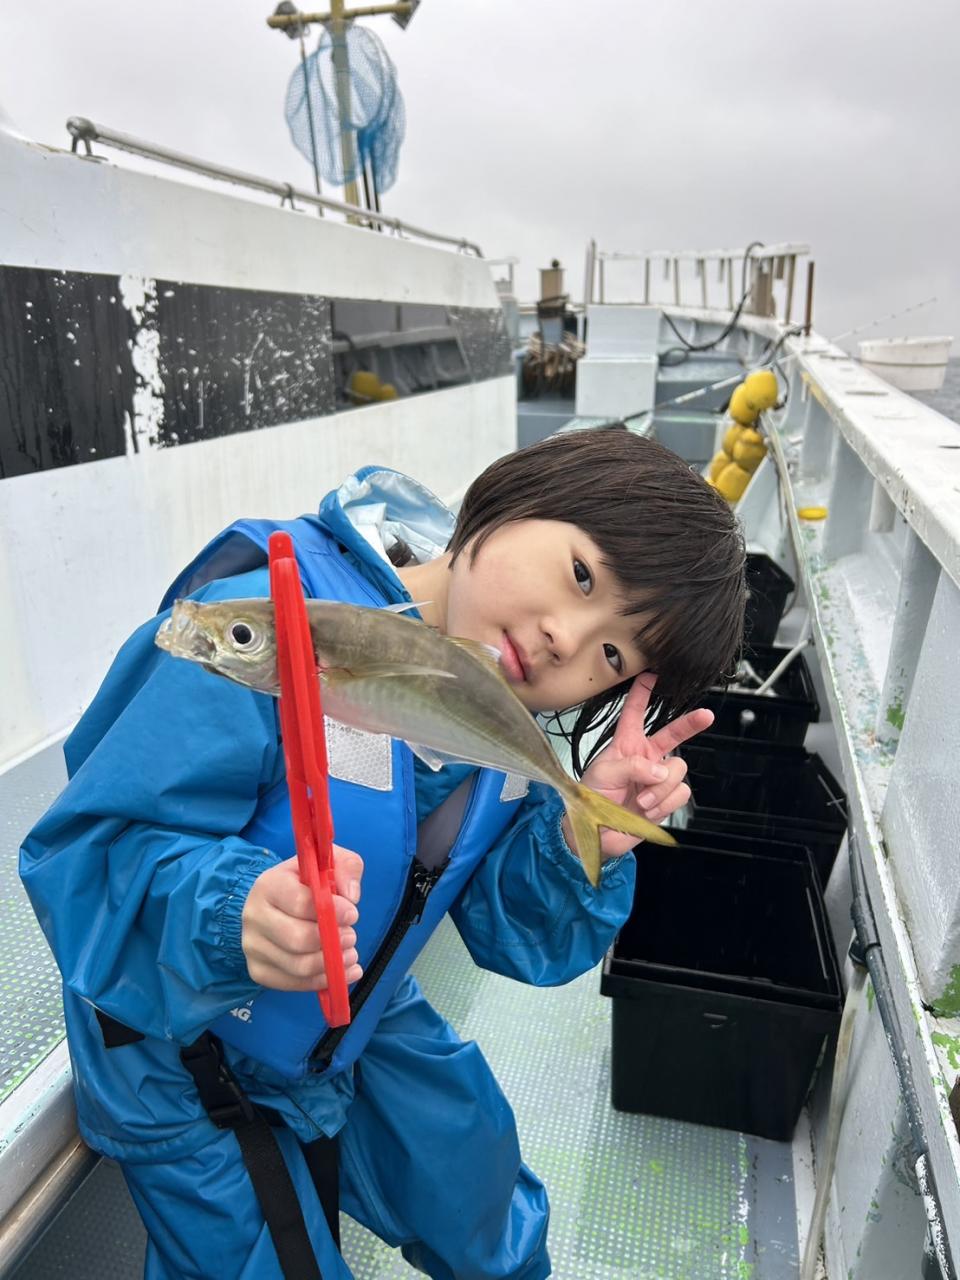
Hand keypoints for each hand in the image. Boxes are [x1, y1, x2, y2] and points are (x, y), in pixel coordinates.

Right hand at [242, 846, 363, 990]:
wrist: (272, 903)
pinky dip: (321, 982)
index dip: (332, 911)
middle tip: (352, 937)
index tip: (353, 914)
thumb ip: (347, 868)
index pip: (301, 903)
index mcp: (269, 885)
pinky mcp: (258, 970)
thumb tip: (351, 897)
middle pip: (297, 939)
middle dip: (332, 942)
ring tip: (350, 954)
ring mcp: (253, 946)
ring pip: (297, 966)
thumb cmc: (303, 883)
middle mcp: (254, 916)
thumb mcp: (327, 863)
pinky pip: (293, 984)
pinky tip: (341, 973)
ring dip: (331, 964)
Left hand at [567, 675, 713, 861]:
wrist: (597, 832)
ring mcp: (658, 778)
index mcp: (626, 744)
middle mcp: (646, 757)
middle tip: (706, 715)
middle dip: (691, 724)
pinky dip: (664, 803)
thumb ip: (632, 766)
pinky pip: (680, 793)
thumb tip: (660, 770)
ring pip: (678, 770)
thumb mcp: (603, 774)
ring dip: (660, 788)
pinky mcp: (666, 798)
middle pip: (674, 734)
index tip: (652, 675)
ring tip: (639, 801)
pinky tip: (648, 809)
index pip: (635, 713)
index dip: (643, 693)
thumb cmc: (591, 799)